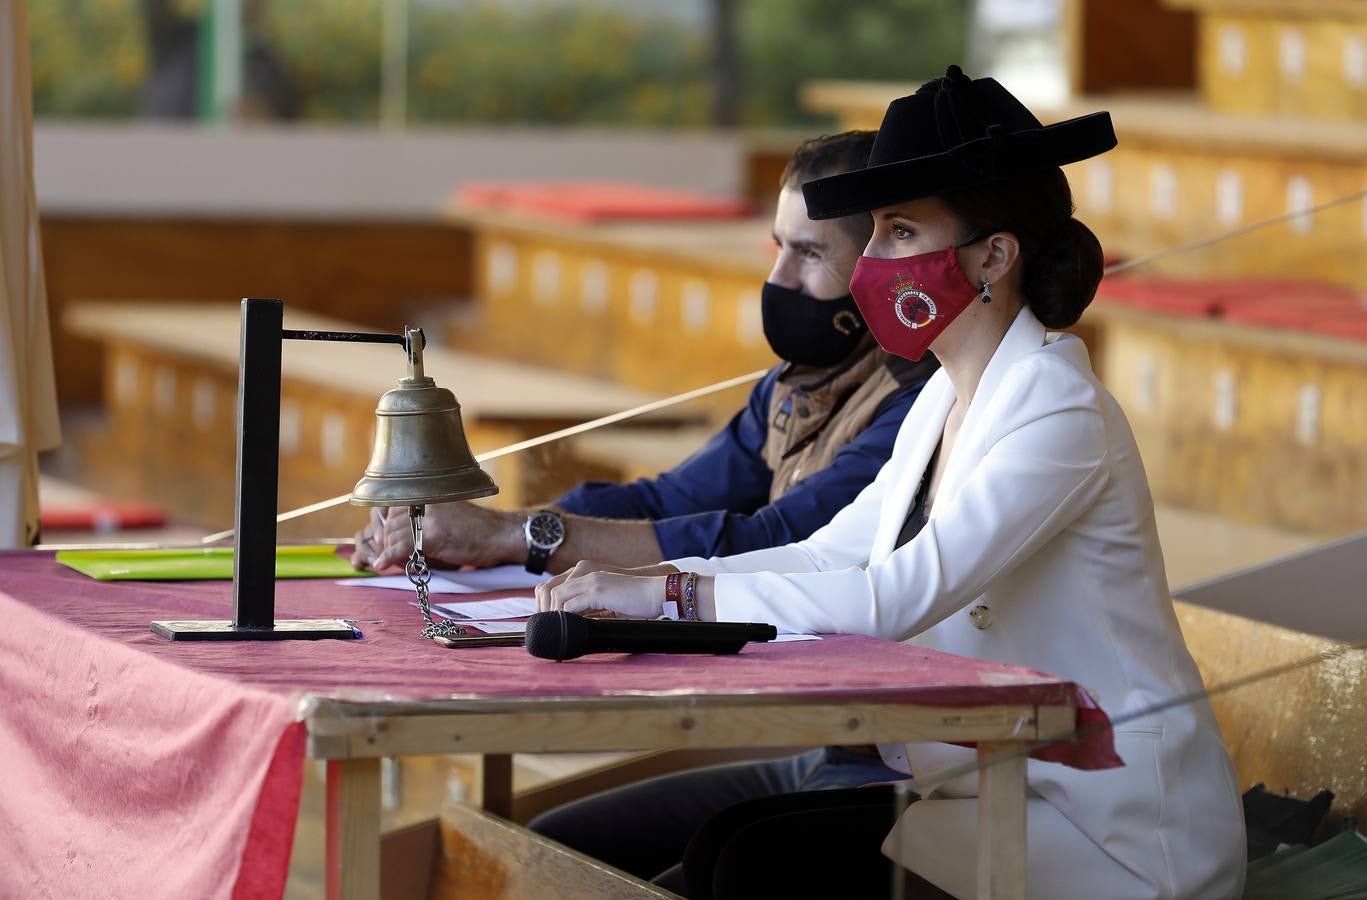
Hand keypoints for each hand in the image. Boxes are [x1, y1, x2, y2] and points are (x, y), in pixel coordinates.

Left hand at [350, 502, 522, 571]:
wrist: (501, 536)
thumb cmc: (478, 531)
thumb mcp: (447, 517)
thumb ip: (423, 520)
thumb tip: (396, 534)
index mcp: (429, 495)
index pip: (393, 508)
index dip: (385, 528)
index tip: (384, 541)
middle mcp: (427, 501)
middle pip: (390, 523)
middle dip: (384, 542)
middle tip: (384, 556)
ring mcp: (429, 516)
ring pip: (393, 535)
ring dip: (387, 552)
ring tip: (387, 563)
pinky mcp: (433, 534)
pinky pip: (401, 546)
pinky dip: (388, 557)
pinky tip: (381, 564)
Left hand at [536, 570, 667, 618]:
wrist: (658, 593)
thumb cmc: (639, 602)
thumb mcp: (610, 604)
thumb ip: (593, 610)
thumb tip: (578, 625)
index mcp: (589, 576)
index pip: (557, 586)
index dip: (547, 605)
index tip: (547, 621)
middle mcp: (587, 574)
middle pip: (550, 589)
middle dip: (544, 610)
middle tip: (546, 628)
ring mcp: (592, 581)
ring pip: (558, 596)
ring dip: (553, 614)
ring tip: (555, 629)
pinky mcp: (598, 591)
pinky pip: (572, 604)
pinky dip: (565, 616)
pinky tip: (568, 627)